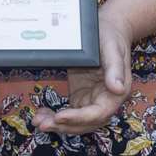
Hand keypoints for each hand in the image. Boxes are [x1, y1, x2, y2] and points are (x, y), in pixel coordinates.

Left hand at [34, 8, 132, 135]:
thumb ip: (115, 69)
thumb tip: (118, 88)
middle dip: (64, 126)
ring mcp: (92, 99)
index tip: (60, 116)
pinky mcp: (81, 96)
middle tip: (42, 124)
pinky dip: (55, 117)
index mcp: (117, 92)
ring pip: (76, 122)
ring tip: (38, 122)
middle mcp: (106, 100)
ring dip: (58, 125)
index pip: (99, 113)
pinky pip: (69, 112)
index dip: (79, 118)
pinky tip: (42, 115)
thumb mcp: (113, 48)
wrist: (108, 29)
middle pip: (86, 123)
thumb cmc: (112, 36)